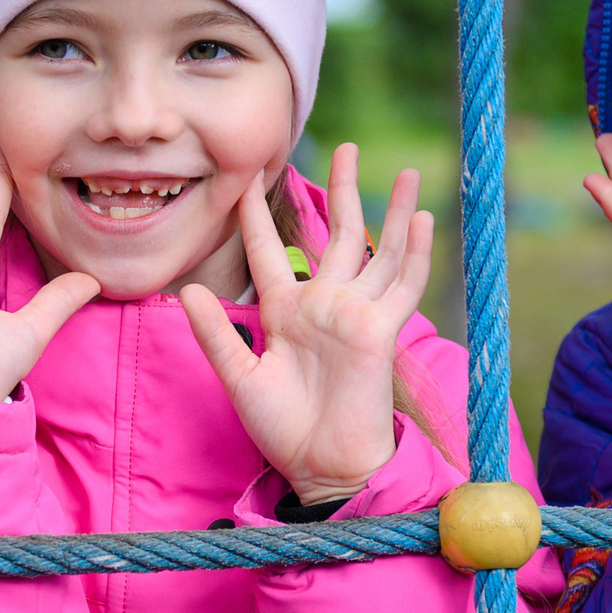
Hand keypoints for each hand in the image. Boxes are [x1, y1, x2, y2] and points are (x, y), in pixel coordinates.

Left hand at [181, 146, 434, 506]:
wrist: (321, 467)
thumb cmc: (282, 429)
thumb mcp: (240, 378)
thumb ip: (216, 334)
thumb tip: (189, 289)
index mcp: (285, 311)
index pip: (269, 249)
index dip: (259, 214)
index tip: (249, 177)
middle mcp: (324, 304)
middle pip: (337, 234)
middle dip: (342, 190)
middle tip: (346, 145)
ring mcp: (355, 315)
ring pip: (378, 250)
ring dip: (393, 212)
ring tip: (406, 172)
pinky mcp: (380, 332)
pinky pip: (402, 286)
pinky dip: (413, 253)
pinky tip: (422, 220)